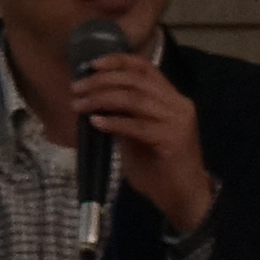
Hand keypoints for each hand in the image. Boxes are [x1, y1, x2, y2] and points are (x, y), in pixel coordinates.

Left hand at [71, 55, 217, 235]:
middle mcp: (178, 104)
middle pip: (136, 80)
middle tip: (76, 88)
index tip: (92, 64)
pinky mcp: (173, 139)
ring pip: (135, 98)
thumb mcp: (135, 136)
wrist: (183, 198)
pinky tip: (96, 123)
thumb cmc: (158, 169)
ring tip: (80, 105)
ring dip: (102, 98)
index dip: (118, 61)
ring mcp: (178, 121)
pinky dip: (114, 121)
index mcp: (172, 99)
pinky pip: (138, 125)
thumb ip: (122, 115)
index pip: (145, 68)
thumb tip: (93, 99)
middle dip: (102, 81)